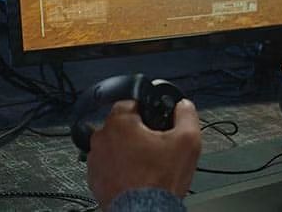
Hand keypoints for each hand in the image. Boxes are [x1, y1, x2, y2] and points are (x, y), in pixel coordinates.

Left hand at [87, 99, 201, 209]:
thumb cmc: (159, 181)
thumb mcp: (187, 141)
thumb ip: (186, 115)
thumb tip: (184, 106)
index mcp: (120, 122)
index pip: (132, 102)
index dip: (149, 111)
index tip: (157, 123)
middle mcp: (102, 137)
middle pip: (123, 125)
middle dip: (138, 133)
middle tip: (154, 147)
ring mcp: (95, 159)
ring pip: (114, 145)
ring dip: (127, 151)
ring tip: (146, 164)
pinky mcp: (94, 177)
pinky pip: (108, 165)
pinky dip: (119, 168)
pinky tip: (135, 176)